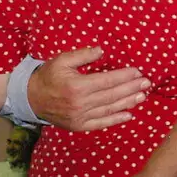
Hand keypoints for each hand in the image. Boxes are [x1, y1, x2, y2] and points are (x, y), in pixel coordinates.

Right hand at [27, 48, 148, 130]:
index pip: (108, 80)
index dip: (125, 76)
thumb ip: (82, 55)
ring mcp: (80, 116)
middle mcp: (80, 103)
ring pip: (109, 109)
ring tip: (142, 96)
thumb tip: (102, 50)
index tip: (138, 72)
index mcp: (77, 86)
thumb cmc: (48, 76)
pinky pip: (101, 123)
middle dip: (132, 88)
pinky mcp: (78, 126)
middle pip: (112, 95)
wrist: (30, 99)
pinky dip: (116, 120)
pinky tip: (129, 115)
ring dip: (128, 103)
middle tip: (146, 83)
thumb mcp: (62, 60)